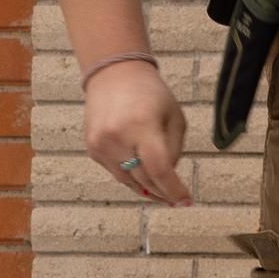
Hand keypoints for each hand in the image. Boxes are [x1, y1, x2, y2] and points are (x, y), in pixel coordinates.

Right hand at [83, 61, 190, 205]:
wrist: (114, 74)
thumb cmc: (151, 95)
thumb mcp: (174, 117)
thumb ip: (174, 150)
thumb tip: (168, 181)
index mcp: (141, 126)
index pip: (159, 170)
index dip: (174, 190)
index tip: (186, 202)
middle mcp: (117, 137)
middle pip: (144, 180)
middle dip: (162, 192)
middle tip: (177, 200)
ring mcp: (100, 145)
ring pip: (128, 181)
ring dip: (146, 188)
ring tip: (162, 190)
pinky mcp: (92, 149)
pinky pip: (115, 172)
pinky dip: (130, 175)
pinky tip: (142, 170)